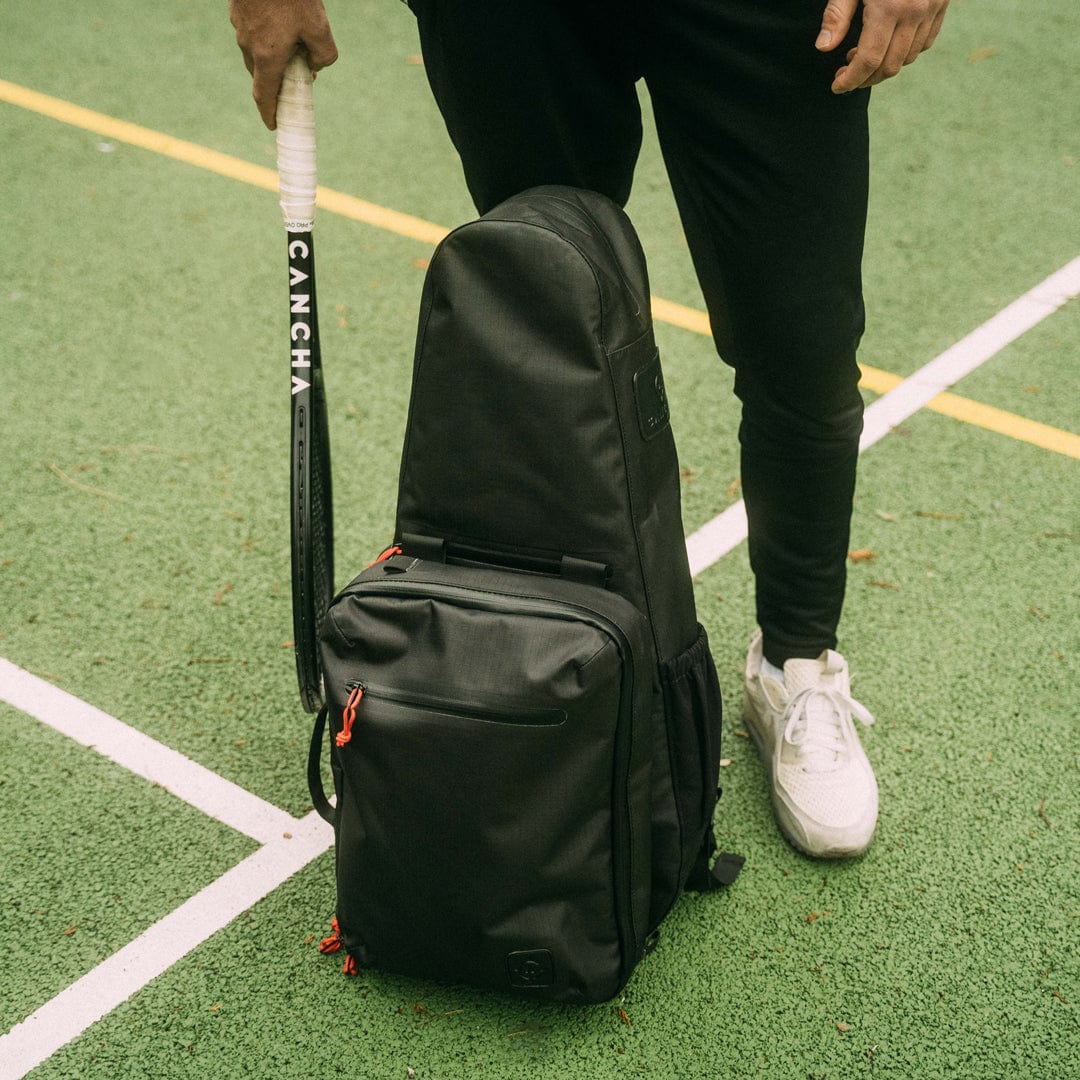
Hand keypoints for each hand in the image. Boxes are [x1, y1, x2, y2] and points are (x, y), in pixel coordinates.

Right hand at [229, 0, 338, 127]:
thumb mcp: (320, 29)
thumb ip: (324, 56)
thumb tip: (317, 66)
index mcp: (268, 57)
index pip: (265, 95)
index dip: (269, 113)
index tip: (273, 124)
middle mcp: (249, 45)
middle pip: (262, 75)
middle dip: (278, 82)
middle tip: (298, 79)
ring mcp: (240, 26)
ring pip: (257, 52)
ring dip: (273, 57)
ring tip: (295, 45)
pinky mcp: (238, 10)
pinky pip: (253, 32)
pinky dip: (267, 37)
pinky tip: (282, 22)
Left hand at [816, 0, 947, 93]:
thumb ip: (837, 15)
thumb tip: (824, 47)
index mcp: (889, 8)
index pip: (869, 61)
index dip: (851, 80)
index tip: (837, 86)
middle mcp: (915, 12)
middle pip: (890, 66)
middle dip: (865, 78)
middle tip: (846, 74)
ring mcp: (933, 8)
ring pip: (909, 58)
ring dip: (884, 66)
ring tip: (862, 56)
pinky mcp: (943, 3)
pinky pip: (926, 41)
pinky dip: (906, 52)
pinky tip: (888, 44)